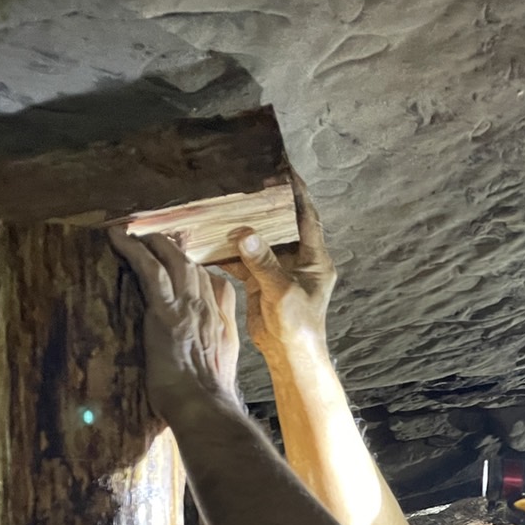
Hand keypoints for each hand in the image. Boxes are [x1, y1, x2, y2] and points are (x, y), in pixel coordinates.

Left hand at [110, 228, 241, 422]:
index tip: (185, 268)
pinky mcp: (165, 311)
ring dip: (153, 243)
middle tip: (154, 241)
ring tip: (134, 235)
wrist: (204, 406)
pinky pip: (150, 270)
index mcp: (222, 324)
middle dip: (174, 249)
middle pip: (194, 267)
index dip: (199, 273)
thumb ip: (213, 353)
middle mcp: (209, 309)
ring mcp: (189, 307)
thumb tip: (200, 355)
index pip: (216, 285)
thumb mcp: (219, 373)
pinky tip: (118, 239)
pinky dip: (133, 250)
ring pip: (174, 261)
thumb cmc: (207, 400)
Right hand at [237, 172, 335, 353]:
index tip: (285, 168)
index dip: (297, 192)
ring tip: (221, 207)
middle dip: (263, 205)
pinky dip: (229, 252)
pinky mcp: (261, 282)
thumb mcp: (283, 292)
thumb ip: (264, 263)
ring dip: (242, 228)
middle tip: (244, 182)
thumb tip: (245, 234)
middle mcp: (298, 260)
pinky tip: (210, 242)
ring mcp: (279, 270)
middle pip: (279, 224)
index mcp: (314, 258)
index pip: (306, 216)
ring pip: (259, 241)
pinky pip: (244, 261)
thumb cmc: (298, 326)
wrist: (288, 356)